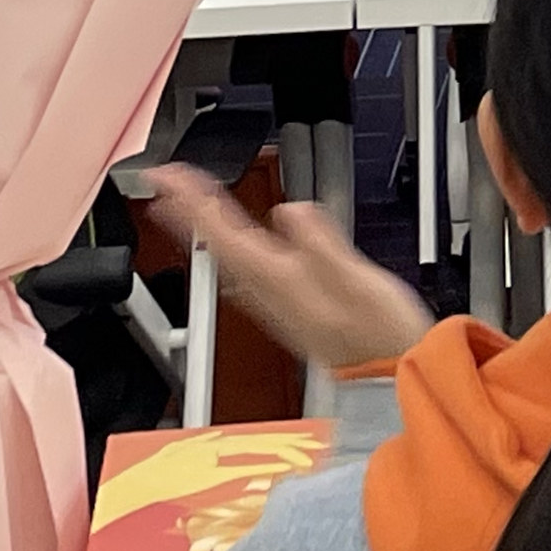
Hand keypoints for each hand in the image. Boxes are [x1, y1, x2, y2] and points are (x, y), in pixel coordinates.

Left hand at [139, 164, 432, 373]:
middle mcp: (270, 293)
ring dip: (203, 230)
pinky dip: (229, 250)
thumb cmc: (378, 333)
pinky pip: (244, 273)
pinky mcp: (288, 307)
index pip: (225, 235)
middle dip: (189, 211)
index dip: (196, 202)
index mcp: (282, 280)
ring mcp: (275, 303)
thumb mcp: (357, 280)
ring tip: (185, 206)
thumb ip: (321, 243)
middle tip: (163, 182)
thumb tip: (288, 211)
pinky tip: (229, 247)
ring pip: (226, 258)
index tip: (171, 178)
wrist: (387, 373)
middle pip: (217, 246)